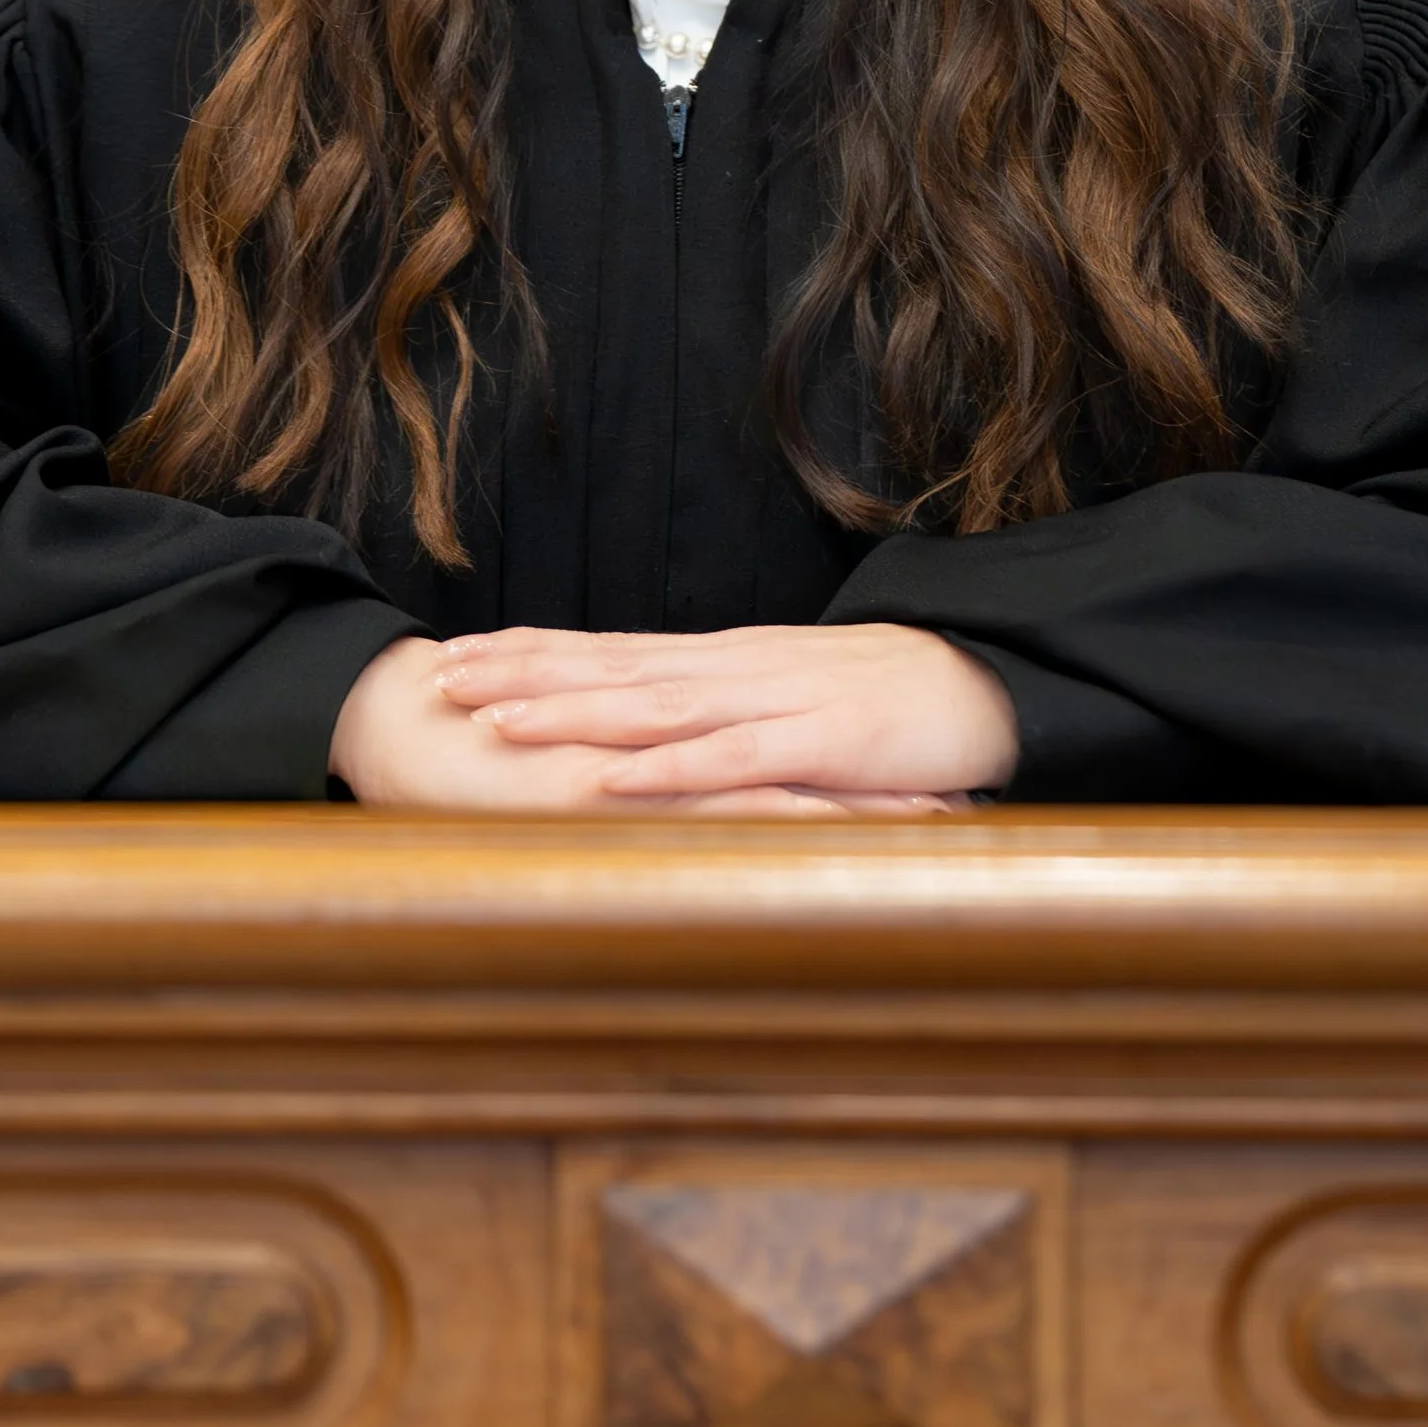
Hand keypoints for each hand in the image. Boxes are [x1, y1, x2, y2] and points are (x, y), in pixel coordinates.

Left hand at [429, 622, 1020, 805]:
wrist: (991, 680)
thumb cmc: (889, 703)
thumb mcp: (792, 703)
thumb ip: (725, 719)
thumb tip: (650, 741)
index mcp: (725, 659)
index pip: (607, 648)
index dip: (528, 651)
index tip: (454, 654)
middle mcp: (735, 668)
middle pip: (609, 666)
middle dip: (519, 672)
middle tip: (436, 677)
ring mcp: (775, 700)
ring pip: (653, 705)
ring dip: (570, 713)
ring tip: (492, 722)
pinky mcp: (818, 742)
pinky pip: (730, 758)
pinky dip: (666, 770)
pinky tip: (609, 778)